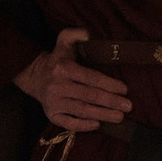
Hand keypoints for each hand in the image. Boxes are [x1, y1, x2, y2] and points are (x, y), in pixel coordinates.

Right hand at [13, 27, 129, 131]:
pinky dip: (83, 126)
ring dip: (103, 115)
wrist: (33, 77)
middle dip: (111, 102)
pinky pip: (69, 123)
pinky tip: (97, 125)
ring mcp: (54, 102)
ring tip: (119, 117)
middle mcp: (58, 86)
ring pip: (82, 110)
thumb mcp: (63, 42)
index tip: (125, 89)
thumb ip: (75, 34)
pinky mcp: (51, 115)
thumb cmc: (57, 60)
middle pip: (89, 96)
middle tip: (128, 106)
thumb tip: (88, 35)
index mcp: (64, 68)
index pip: (91, 77)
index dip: (109, 84)